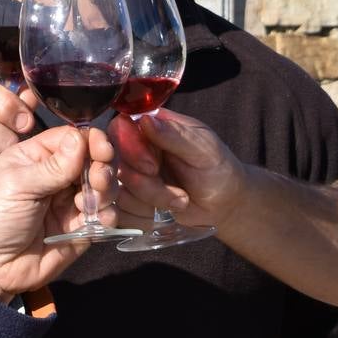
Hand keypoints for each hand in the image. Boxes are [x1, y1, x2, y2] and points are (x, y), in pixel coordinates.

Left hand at [0, 126, 112, 300]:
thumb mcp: (15, 186)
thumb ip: (51, 166)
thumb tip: (82, 138)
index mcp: (35, 158)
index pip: (71, 139)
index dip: (89, 140)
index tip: (101, 147)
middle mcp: (56, 177)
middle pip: (93, 160)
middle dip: (101, 165)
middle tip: (97, 179)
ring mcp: (69, 203)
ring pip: (103, 187)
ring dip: (105, 190)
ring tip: (90, 201)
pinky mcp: (80, 229)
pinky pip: (105, 216)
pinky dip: (107, 215)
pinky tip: (97, 219)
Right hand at [109, 108, 249, 229]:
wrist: (223, 205)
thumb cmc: (218, 169)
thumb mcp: (204, 149)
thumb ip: (175, 135)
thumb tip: (145, 120)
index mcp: (152, 126)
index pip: (119, 128)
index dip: (130, 149)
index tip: (153, 167)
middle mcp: (134, 149)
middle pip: (114, 163)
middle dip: (145, 185)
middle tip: (178, 195)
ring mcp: (130, 176)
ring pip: (117, 191)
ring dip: (150, 203)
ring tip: (180, 202)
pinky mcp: (129, 201)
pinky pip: (119, 212)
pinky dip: (143, 218)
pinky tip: (165, 215)